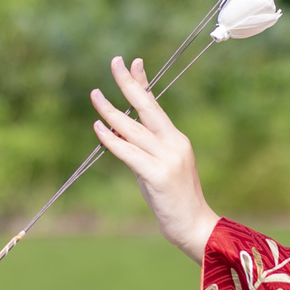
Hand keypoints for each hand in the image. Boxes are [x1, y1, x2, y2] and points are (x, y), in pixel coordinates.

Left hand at [91, 56, 218, 263]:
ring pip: (133, 128)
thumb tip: (118, 133)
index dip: (143, 82)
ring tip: (95, 95)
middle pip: (147, 107)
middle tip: (114, 62)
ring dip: (111, 111)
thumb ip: (143, 149)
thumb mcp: (158, 167)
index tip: (133, 62)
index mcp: (176, 139)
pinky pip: (129, 153)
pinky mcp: (158, 175)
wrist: (194, 227)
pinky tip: (99, 128)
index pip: (155, 105)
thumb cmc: (173, 199)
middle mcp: (174, 143)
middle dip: (128, 83)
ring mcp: (167, 158)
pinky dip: (112, 140)